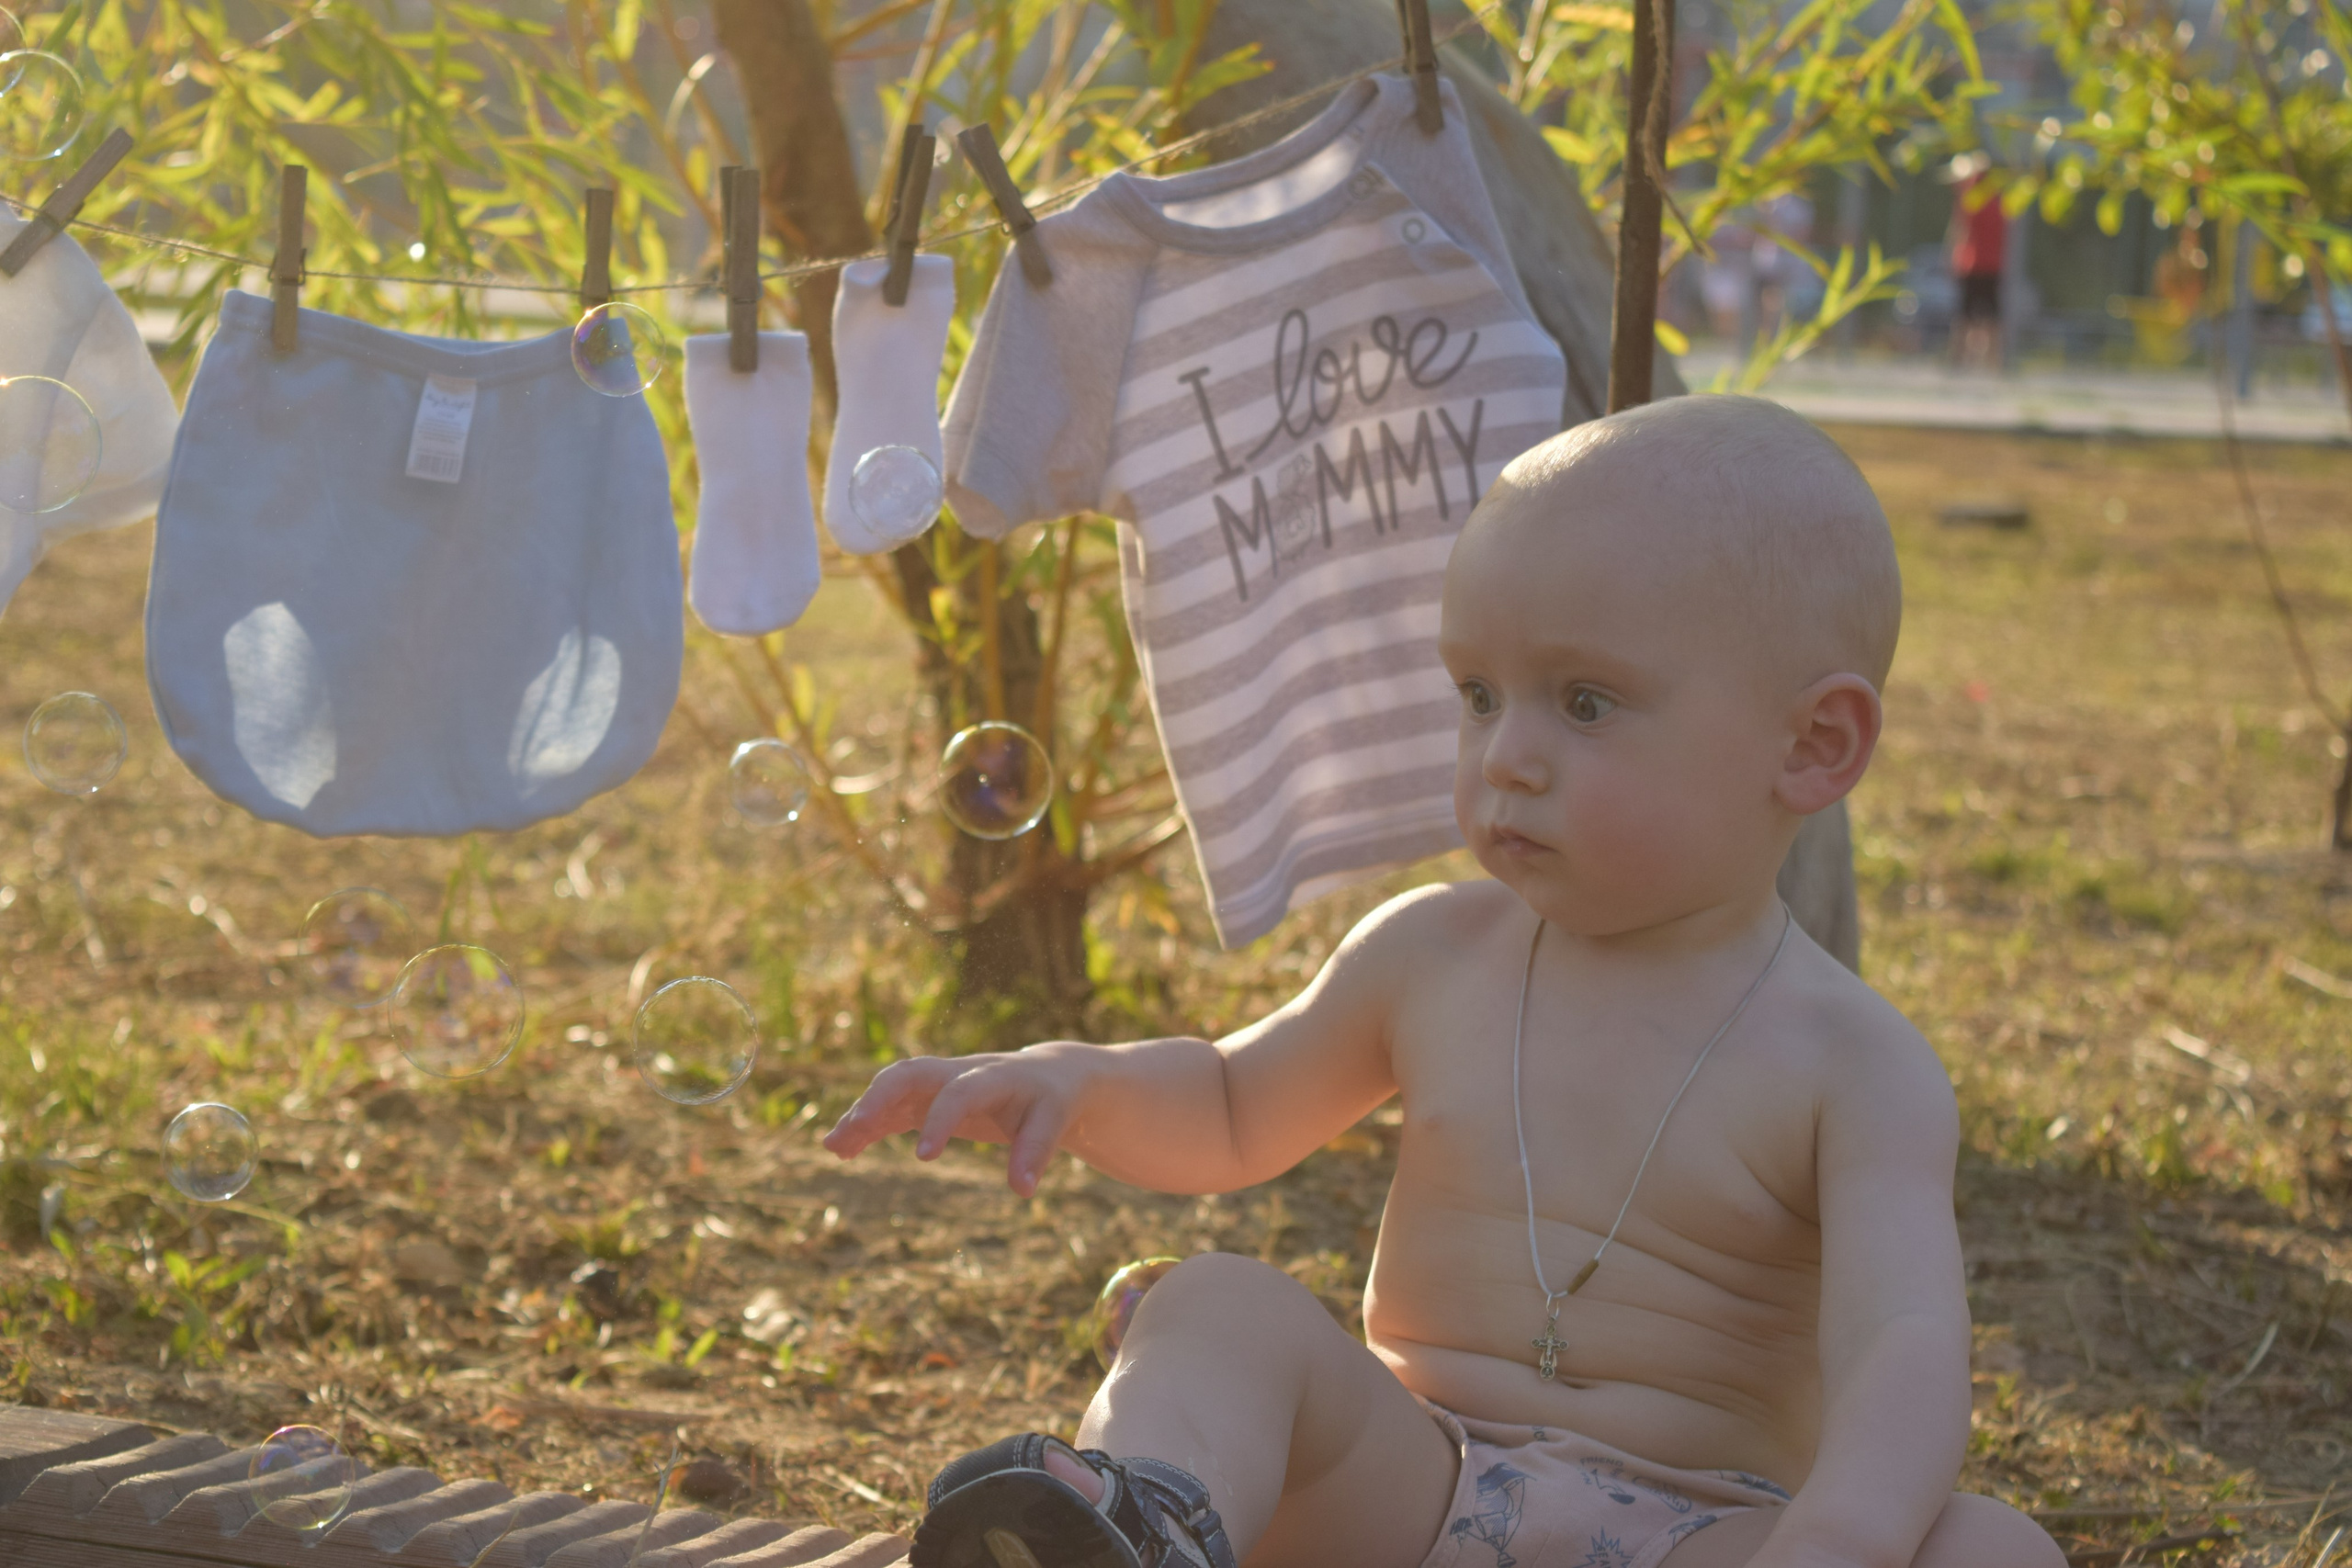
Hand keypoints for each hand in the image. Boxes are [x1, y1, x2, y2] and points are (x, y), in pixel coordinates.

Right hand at [821, 1045, 1091, 1196]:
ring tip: (835, 1147)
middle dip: (880, 1098)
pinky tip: (843, 1150)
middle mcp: (958, 1072)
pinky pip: (891, 1108)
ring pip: (892, 1089)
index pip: (960, 1092)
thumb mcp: (1052, 1121)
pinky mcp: (929, 1098)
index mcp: (992, 1075)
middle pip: (910, 1073)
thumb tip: (1023, 1190)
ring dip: (864, 1114)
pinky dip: (867, 1126)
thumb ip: (1036, 1151)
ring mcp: (939, 1083)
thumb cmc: (1050, 1100)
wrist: (1049, 1074)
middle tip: (854, 1129)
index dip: (940, 1120)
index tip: (924, 1158)